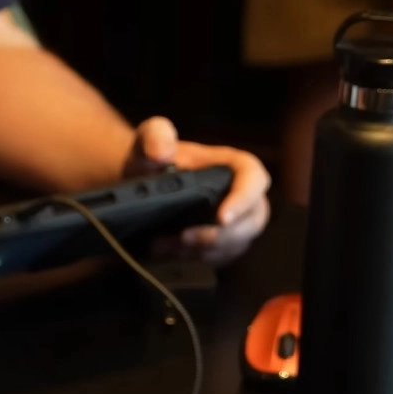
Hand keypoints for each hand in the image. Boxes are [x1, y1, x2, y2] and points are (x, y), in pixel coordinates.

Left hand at [125, 117, 271, 265]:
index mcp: (233, 165)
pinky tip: (168, 251)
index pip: (254, 178)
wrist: (139, 179)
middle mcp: (241, 194)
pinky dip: (195, 258)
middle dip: (221, 235)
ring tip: (167, 245)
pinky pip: (219, 256)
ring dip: (204, 250)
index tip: (221, 218)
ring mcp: (234, 220)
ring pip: (236, 243)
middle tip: (185, 238)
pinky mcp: (221, 241)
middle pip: (252, 220)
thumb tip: (159, 152)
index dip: (244, 199)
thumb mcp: (151, 137)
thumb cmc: (153, 155)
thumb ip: (155, 135)